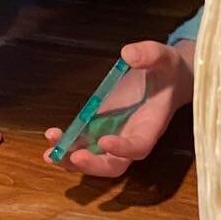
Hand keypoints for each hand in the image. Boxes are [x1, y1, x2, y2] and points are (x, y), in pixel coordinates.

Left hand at [45, 40, 194, 178]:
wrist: (167, 78)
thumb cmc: (168, 70)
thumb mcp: (165, 57)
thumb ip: (150, 55)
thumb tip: (128, 54)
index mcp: (151, 125)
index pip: (139, 146)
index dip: (123, 148)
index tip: (104, 141)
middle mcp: (132, 137)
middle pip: (114, 164)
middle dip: (93, 164)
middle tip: (74, 156)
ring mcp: (114, 135)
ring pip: (95, 159)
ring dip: (72, 159)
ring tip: (52, 154)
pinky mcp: (100, 127)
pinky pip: (84, 143)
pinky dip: (67, 145)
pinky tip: (52, 137)